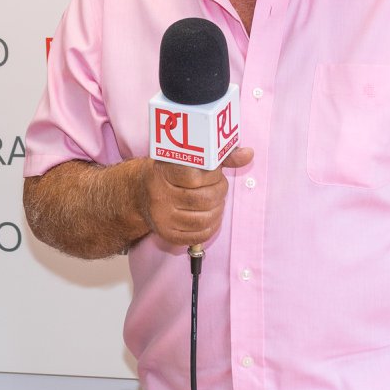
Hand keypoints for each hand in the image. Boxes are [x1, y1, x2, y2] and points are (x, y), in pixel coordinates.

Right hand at [137, 147, 253, 247]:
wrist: (140, 193)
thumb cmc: (168, 172)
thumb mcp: (185, 158)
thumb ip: (218, 155)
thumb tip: (249, 154)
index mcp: (161, 173)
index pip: (194, 177)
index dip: (213, 175)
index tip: (215, 171)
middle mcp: (159, 196)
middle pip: (202, 200)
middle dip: (219, 192)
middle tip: (219, 187)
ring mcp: (162, 218)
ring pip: (203, 219)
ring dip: (218, 209)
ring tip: (216, 201)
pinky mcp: (166, 234)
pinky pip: (198, 235)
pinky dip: (211, 226)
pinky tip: (210, 215)